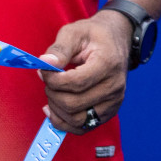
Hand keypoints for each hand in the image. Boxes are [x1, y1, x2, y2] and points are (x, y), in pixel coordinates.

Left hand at [38, 11, 131, 132]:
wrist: (116, 40)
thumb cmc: (94, 35)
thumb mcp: (75, 32)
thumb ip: (59, 48)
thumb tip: (44, 63)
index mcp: (108, 64)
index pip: (75, 83)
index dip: (52, 80)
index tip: (44, 70)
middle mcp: (115, 86)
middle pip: (73, 104)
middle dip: (52, 93)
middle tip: (48, 80)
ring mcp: (114, 101)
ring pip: (77, 120)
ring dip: (56, 109)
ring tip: (53, 92)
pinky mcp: (109, 111)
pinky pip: (83, 128)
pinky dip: (64, 123)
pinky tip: (55, 109)